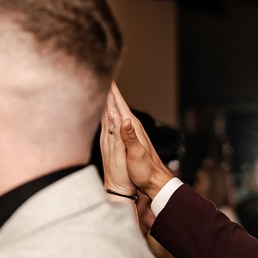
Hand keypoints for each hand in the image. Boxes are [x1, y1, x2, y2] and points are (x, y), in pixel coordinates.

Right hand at [106, 84, 173, 198]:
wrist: (155, 182)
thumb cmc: (146, 171)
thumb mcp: (137, 154)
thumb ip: (130, 137)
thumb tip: (124, 120)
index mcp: (133, 127)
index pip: (120, 105)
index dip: (113, 91)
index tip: (107, 76)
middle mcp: (132, 127)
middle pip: (118, 105)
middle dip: (110, 91)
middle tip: (102, 76)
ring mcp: (132, 132)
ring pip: (118, 111)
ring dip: (110, 100)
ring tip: (103, 90)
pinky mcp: (130, 138)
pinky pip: (118, 120)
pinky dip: (113, 113)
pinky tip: (110, 112)